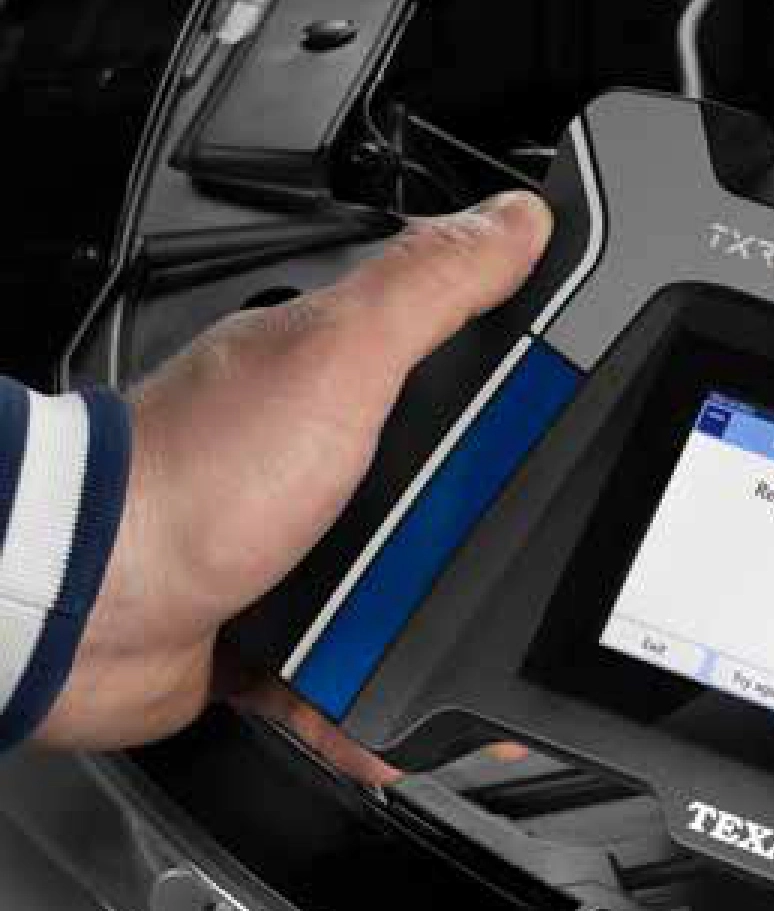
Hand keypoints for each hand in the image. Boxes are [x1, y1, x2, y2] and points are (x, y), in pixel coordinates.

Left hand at [35, 192, 552, 755]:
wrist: (86, 609)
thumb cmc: (188, 482)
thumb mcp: (338, 357)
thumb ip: (429, 286)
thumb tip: (516, 220)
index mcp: (339, 371)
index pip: (468, 367)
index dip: (524, 397)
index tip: (549, 427)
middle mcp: (319, 453)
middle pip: (458, 495)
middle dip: (476, 536)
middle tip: (463, 541)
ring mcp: (300, 541)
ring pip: (416, 586)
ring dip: (426, 621)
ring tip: (420, 621)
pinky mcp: (284, 625)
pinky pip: (363, 665)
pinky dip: (376, 688)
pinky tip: (390, 690)